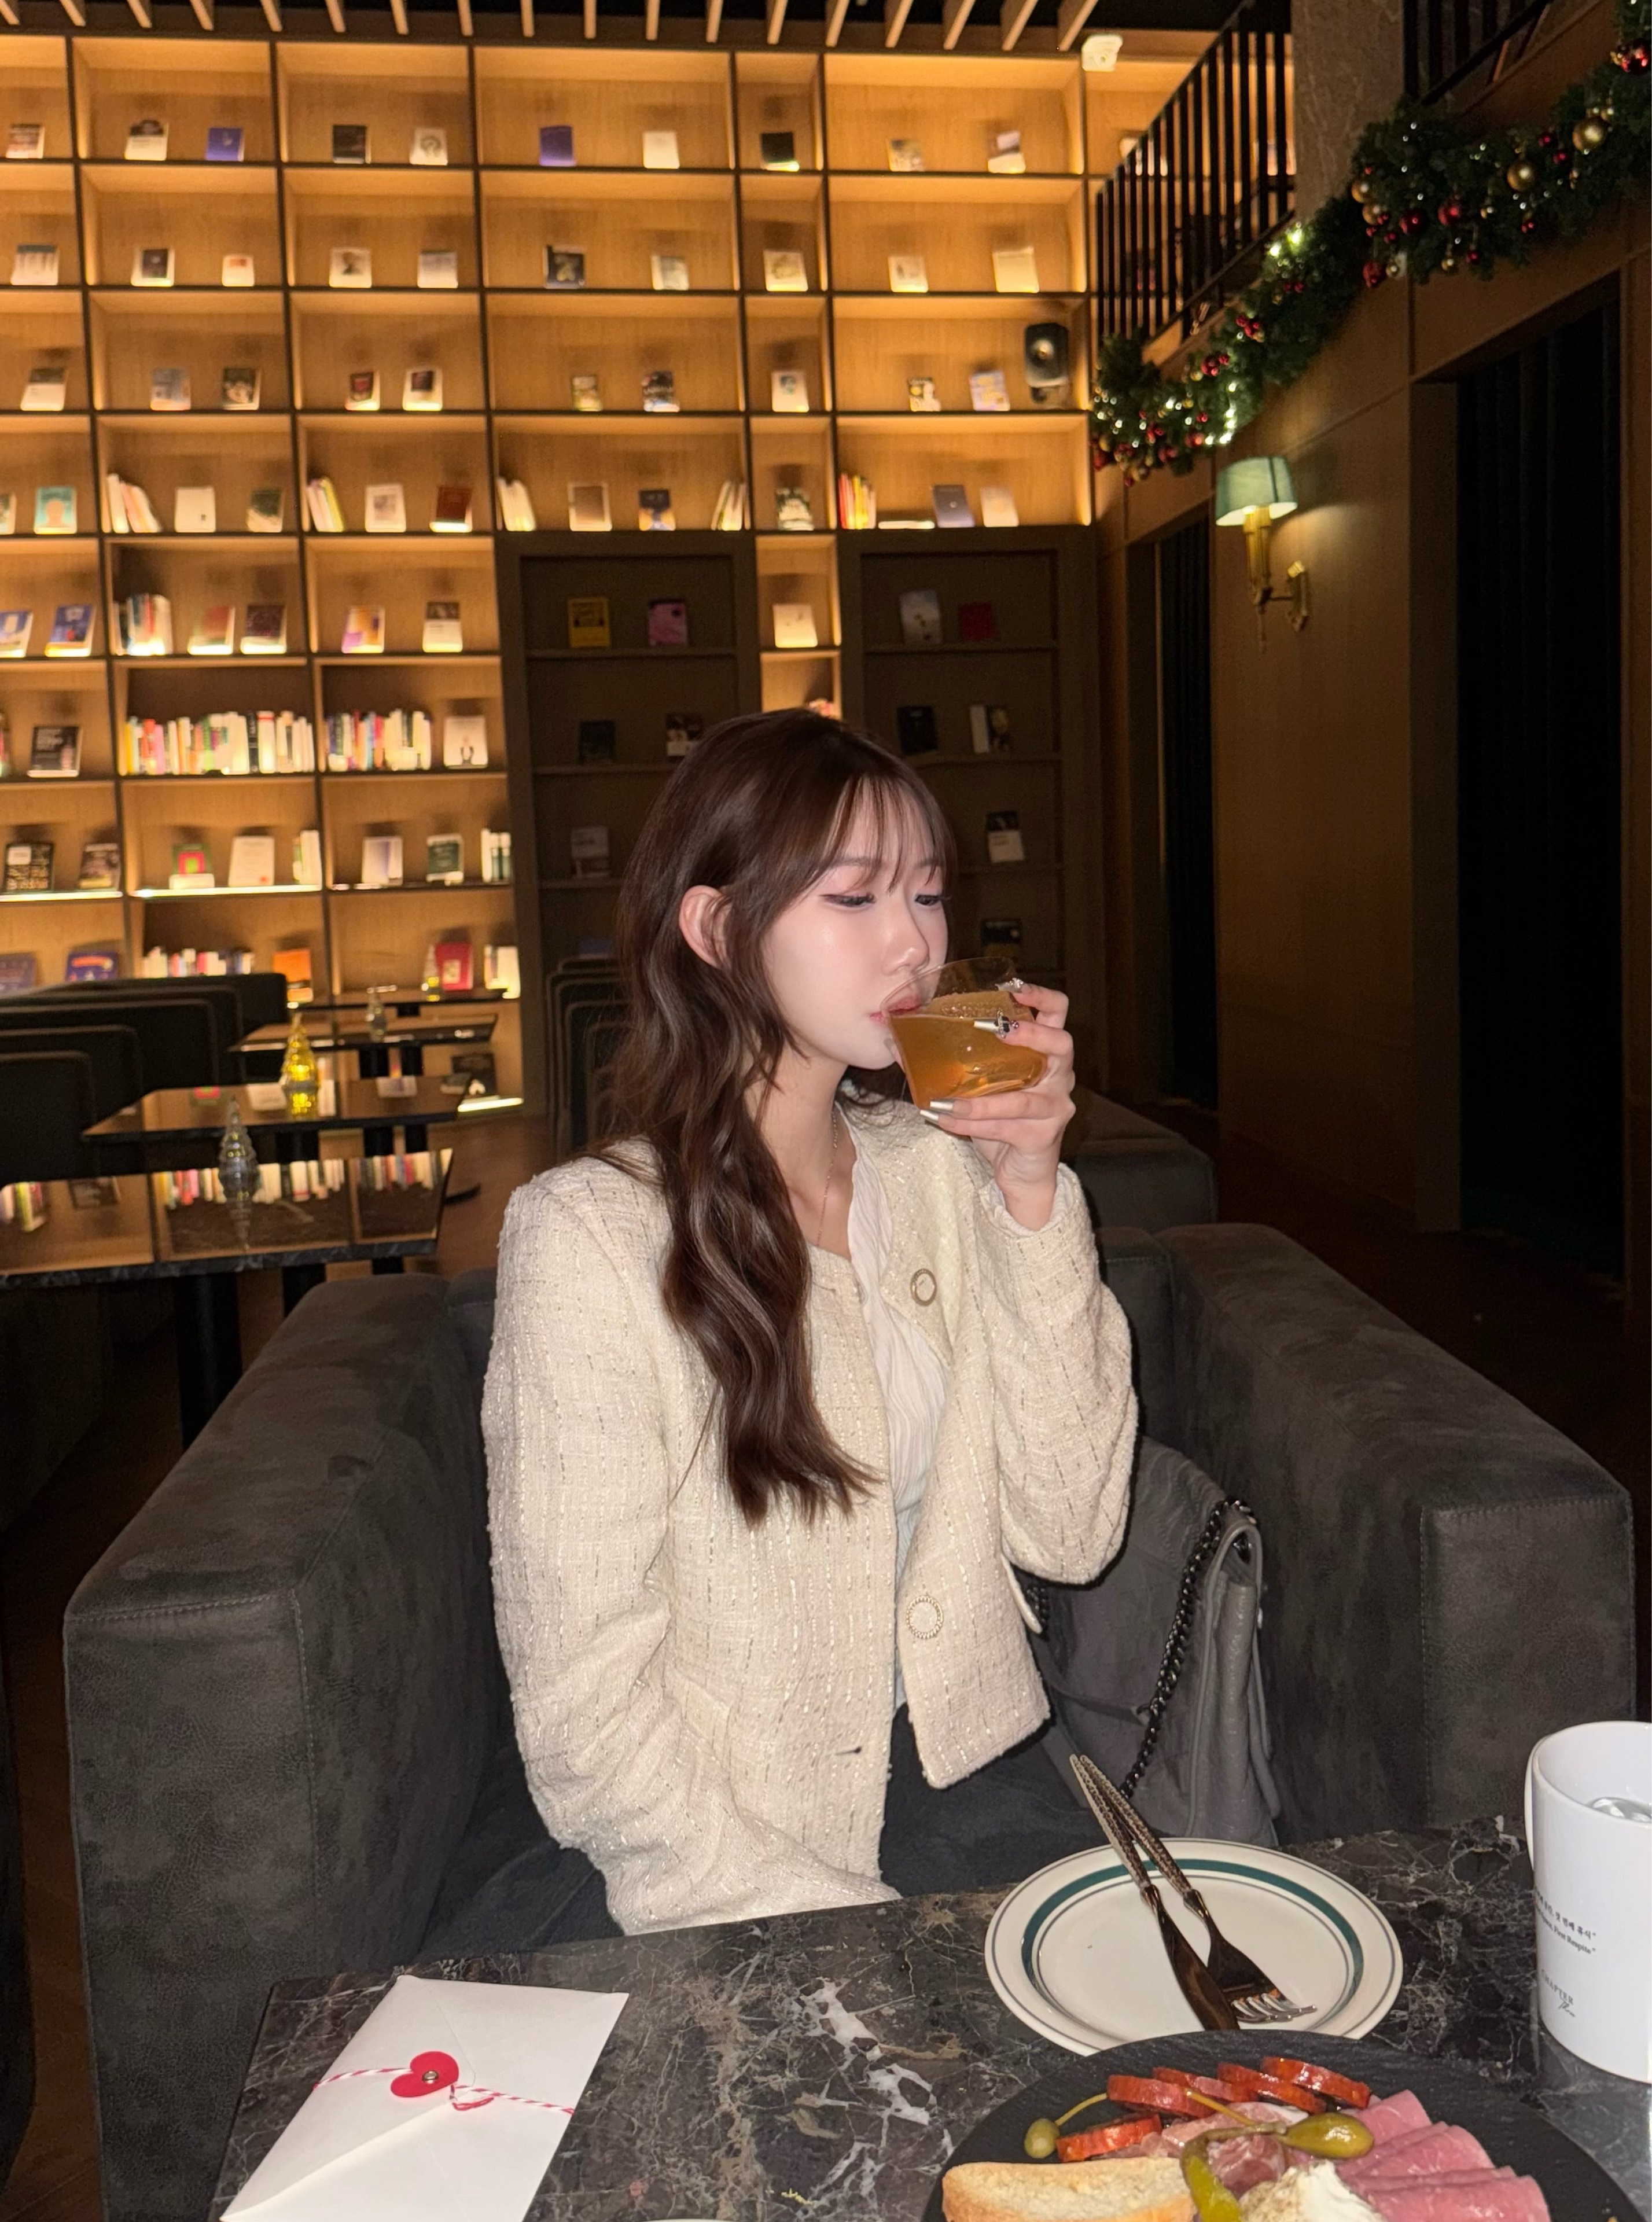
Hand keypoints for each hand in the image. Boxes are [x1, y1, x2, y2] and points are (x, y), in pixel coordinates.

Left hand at [923, 981, 1074, 1228]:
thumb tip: (901, 1045)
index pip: (1058, 1013)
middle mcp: (1060, 1077)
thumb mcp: (983, 1086)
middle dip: (1030, 1034)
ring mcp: (1056, 1107)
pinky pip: (1006, 1127)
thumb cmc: (1002, 1122)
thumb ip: (957, 1064)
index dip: (1041, 996)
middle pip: (1061, 1044)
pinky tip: (946, 1121)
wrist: (1021, 1174)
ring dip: (980, 1100)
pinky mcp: (1043, 1136)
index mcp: (1046, 1056)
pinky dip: (972, 1124)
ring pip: (1021, 1098)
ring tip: (945, 1102)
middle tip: (996, 1030)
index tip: (1013, 989)